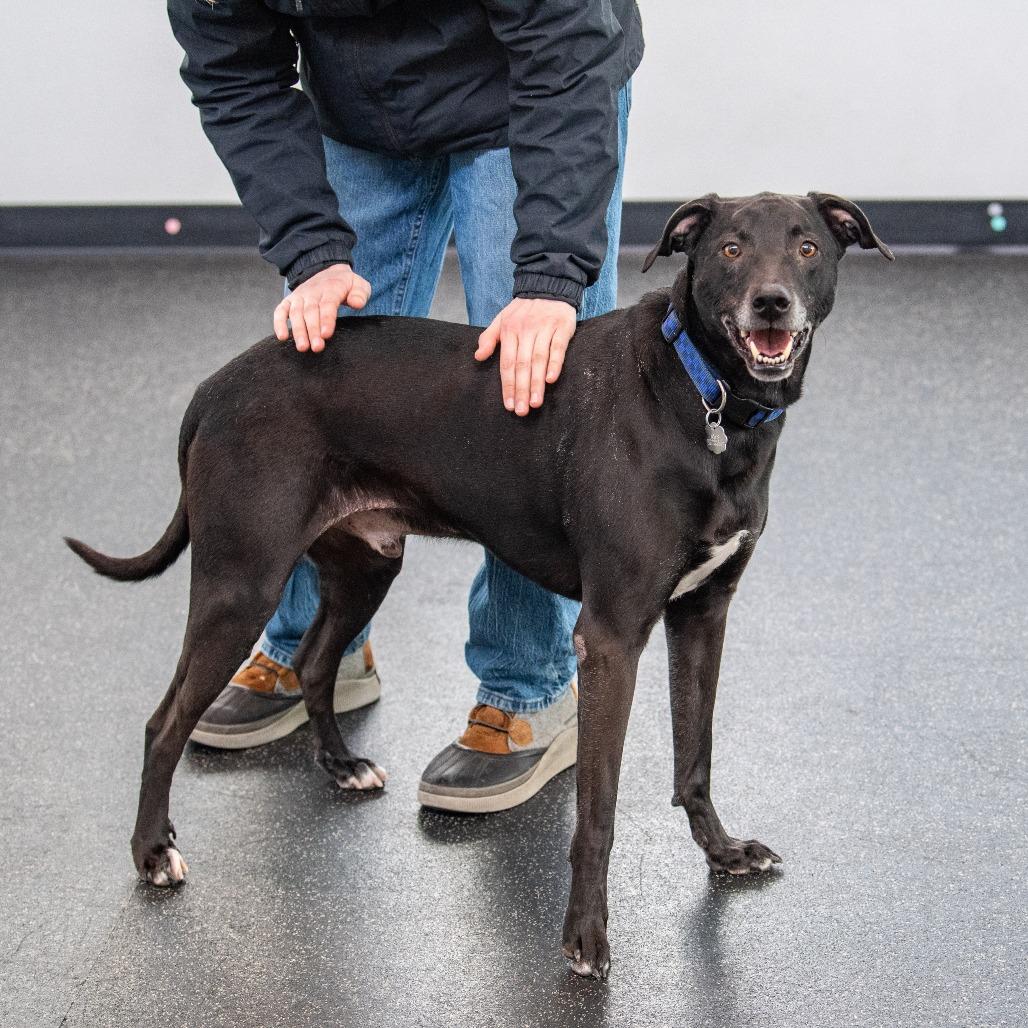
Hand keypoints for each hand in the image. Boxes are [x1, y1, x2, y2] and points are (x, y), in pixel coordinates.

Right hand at [273, 264, 371, 352]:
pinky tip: (281, 337)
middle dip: (313, 330)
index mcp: (331, 288)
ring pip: (296, 313)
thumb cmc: (347, 284)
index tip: (326, 335)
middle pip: (311, 312)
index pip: (328, 305)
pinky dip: (279, 322)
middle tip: (316, 347)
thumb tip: (357, 304)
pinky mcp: (290, 300)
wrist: (330, 271)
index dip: (326, 320)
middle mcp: (313, 292)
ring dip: (298, 330)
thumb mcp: (360, 284)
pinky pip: (281, 310)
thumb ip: (360, 294)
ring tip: (302, 347)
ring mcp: (300, 296)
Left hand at [475, 298, 576, 414]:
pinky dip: (555, 364)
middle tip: (522, 411)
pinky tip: (551, 380)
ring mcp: (544, 329)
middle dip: (521, 390)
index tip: (509, 405)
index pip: (507, 363)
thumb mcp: (501, 319)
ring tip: (535, 402)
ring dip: (536, 383)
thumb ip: (489, 338)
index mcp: (509, 331)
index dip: (508, 385)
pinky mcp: (561, 327)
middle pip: (522, 365)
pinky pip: (558, 348)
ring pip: (538, 359)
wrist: (548, 284)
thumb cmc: (524, 308)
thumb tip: (478, 357)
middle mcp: (525, 331)